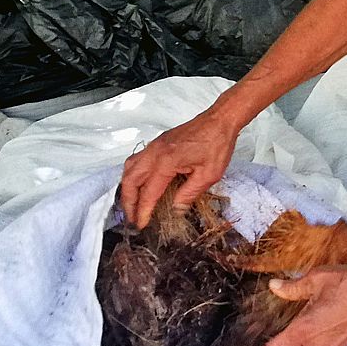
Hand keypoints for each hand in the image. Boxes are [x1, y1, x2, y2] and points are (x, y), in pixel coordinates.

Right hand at [119, 109, 237, 228]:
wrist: (219, 121)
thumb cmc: (217, 144)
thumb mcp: (208, 175)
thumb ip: (189, 194)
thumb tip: (176, 210)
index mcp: (166, 162)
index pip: (149, 193)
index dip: (143, 211)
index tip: (141, 225)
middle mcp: (155, 153)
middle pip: (130, 181)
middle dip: (128, 202)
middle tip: (132, 218)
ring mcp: (154, 146)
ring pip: (129, 169)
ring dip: (127, 188)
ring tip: (133, 204)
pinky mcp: (157, 143)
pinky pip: (136, 160)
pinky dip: (132, 175)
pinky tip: (139, 184)